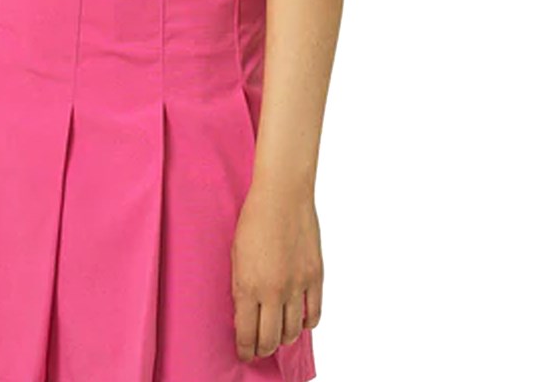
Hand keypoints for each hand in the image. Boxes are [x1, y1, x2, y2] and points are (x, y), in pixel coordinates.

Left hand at [230, 179, 322, 361]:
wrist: (282, 196)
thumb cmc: (253, 219)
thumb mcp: (236, 254)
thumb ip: (241, 285)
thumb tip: (245, 312)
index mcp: (248, 285)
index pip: (247, 333)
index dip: (245, 349)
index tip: (244, 354)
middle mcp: (273, 291)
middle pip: (270, 339)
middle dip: (262, 349)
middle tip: (258, 349)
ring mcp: (297, 286)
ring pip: (292, 331)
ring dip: (283, 338)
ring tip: (277, 335)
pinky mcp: (316, 278)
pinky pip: (314, 314)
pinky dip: (306, 323)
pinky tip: (299, 321)